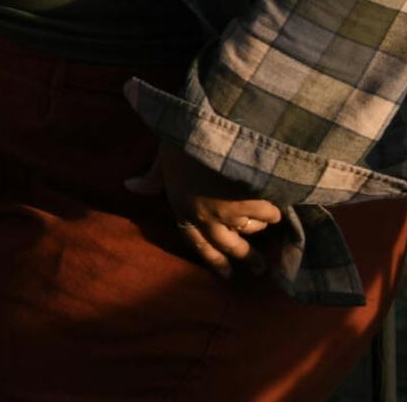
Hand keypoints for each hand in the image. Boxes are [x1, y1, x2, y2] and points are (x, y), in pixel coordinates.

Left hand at [125, 141, 281, 276]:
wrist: (211, 131)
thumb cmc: (183, 139)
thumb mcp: (164, 156)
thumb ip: (154, 176)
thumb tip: (130, 186)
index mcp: (181, 207)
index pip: (195, 242)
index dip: (211, 259)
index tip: (226, 274)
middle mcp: (204, 217)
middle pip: (228, 246)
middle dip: (246, 258)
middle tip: (259, 269)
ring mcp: (229, 213)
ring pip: (250, 230)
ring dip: (259, 227)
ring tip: (269, 224)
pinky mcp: (252, 204)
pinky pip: (268, 214)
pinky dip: (273, 209)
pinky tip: (277, 201)